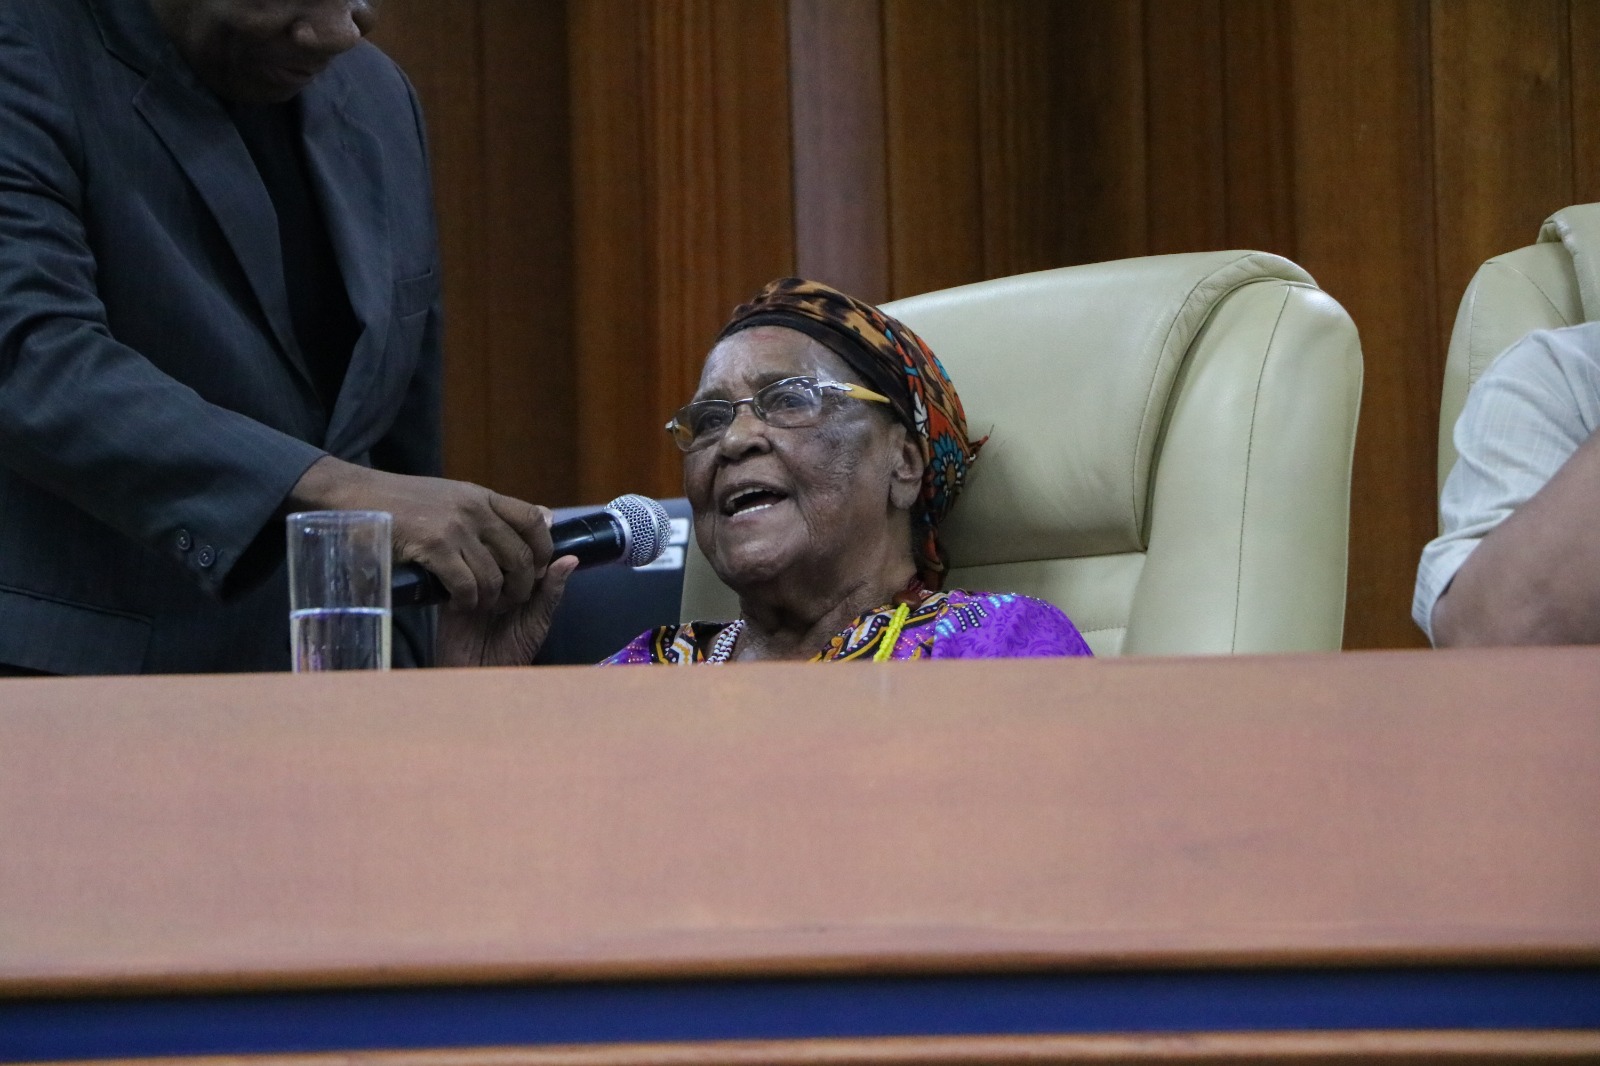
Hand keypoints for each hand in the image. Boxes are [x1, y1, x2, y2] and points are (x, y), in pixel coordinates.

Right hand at [290, 456, 552, 611]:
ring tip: (482, 606)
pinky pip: (465, 585)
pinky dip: (466, 601)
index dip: (544, 549)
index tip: (539, 569)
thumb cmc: (402, 501)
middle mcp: (475, 509)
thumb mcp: (455, 496)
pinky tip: (459, 604)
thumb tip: (543, 518)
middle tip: (510, 600)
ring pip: (494, 576)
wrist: (356, 494)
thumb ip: (493, 511)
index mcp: (482, 496)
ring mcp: (455, 527)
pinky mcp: (433, 546)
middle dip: (522, 585)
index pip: (533, 520)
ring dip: (491, 599)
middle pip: (520, 555)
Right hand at [436, 555, 578, 665]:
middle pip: (498, 543)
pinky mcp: (448, 589)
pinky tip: (477, 601)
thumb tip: (572, 558)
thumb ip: (551, 590)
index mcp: (518, 575)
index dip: (529, 547)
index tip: (532, 562)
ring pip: (476, 553)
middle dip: (507, 563)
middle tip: (510, 588)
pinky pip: (455, 572)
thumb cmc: (514, 649)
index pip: (523, 544)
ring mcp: (471, 577)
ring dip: (488, 575)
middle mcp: (494, 572)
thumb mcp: (537, 619)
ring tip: (493, 605)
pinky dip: (467, 582)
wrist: (481, 674)